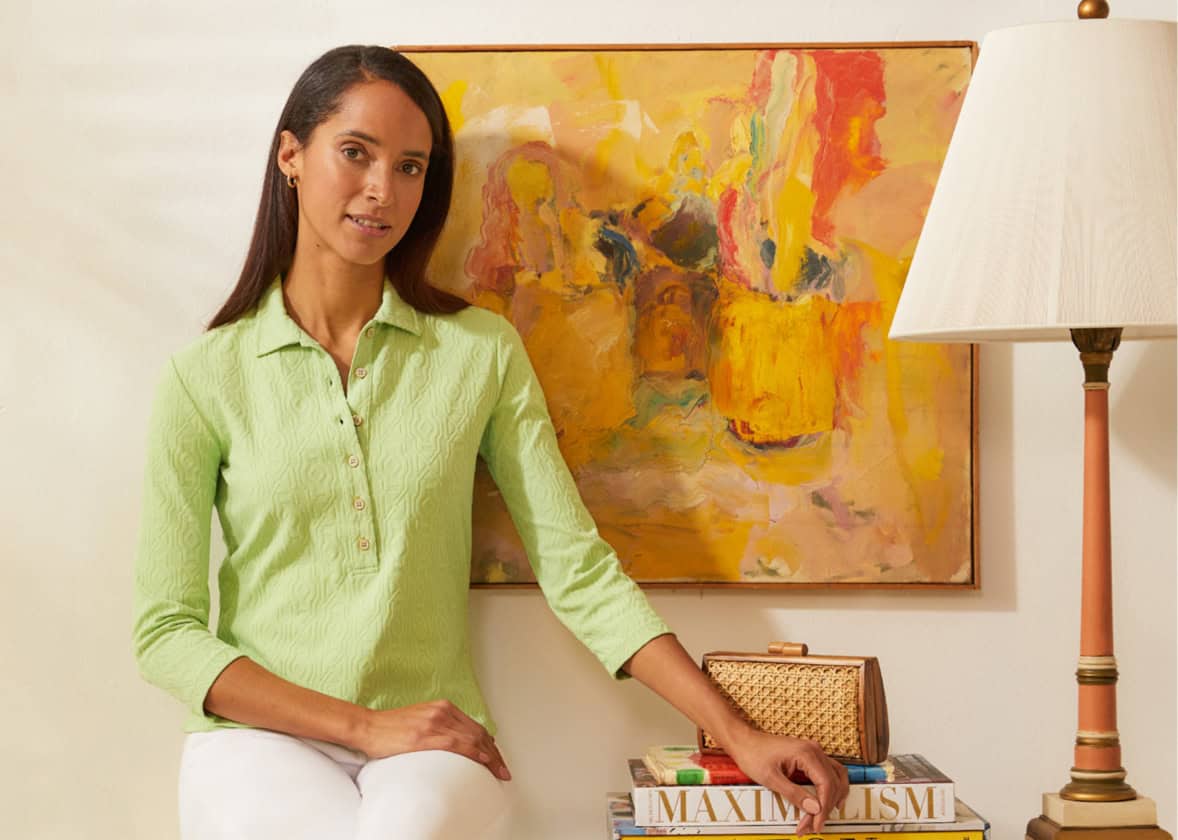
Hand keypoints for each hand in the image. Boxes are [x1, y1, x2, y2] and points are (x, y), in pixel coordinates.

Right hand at [353, 699, 511, 780]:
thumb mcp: (422, 721)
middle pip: (478, 733)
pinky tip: (482, 760)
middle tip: (503, 769)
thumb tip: (460, 743)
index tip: (498, 758)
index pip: (475, 727)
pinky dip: (472, 752)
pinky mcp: (424, 735)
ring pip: (471, 739)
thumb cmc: (391, 728)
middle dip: (495, 753)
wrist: (368, 727)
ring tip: (498, 771)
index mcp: (443, 707)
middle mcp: (442, 711)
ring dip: (489, 757)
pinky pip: (456, 744)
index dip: (490, 744)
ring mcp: (434, 722)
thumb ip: (441, 727)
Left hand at [724, 728, 848, 834]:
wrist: (743, 740)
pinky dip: (832, 788)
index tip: (816, 824)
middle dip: (825, 808)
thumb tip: (814, 808)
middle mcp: (814, 750)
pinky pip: (830, 772)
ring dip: (832, 799)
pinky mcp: (810, 755)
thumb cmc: (753, 754)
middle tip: (813, 826)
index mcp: (806, 753)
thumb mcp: (771, 778)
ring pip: (836, 777)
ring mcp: (813, 751)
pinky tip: (828, 801)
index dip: (824, 808)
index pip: (826, 784)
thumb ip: (794, 794)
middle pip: (833, 783)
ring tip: (821, 817)